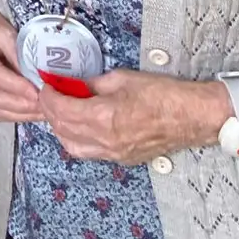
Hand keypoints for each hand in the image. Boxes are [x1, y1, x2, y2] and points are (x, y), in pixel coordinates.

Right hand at [0, 0, 39, 124]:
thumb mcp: (8, 31)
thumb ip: (18, 53)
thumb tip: (35, 78)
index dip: (15, 86)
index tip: (36, 92)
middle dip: (22, 104)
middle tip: (46, 106)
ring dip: (21, 113)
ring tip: (44, 112)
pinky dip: (16, 115)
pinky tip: (33, 113)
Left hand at [37, 70, 224, 164]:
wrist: (192, 117)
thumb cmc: (164, 95)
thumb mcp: (123, 79)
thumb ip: (93, 84)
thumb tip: (74, 85)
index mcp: (103, 117)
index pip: (60, 109)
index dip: (48, 96)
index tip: (46, 85)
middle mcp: (105, 140)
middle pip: (62, 129)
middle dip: (50, 111)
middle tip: (50, 95)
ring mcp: (113, 153)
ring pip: (72, 146)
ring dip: (61, 129)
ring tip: (62, 111)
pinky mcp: (122, 159)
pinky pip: (90, 153)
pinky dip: (78, 140)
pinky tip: (81, 126)